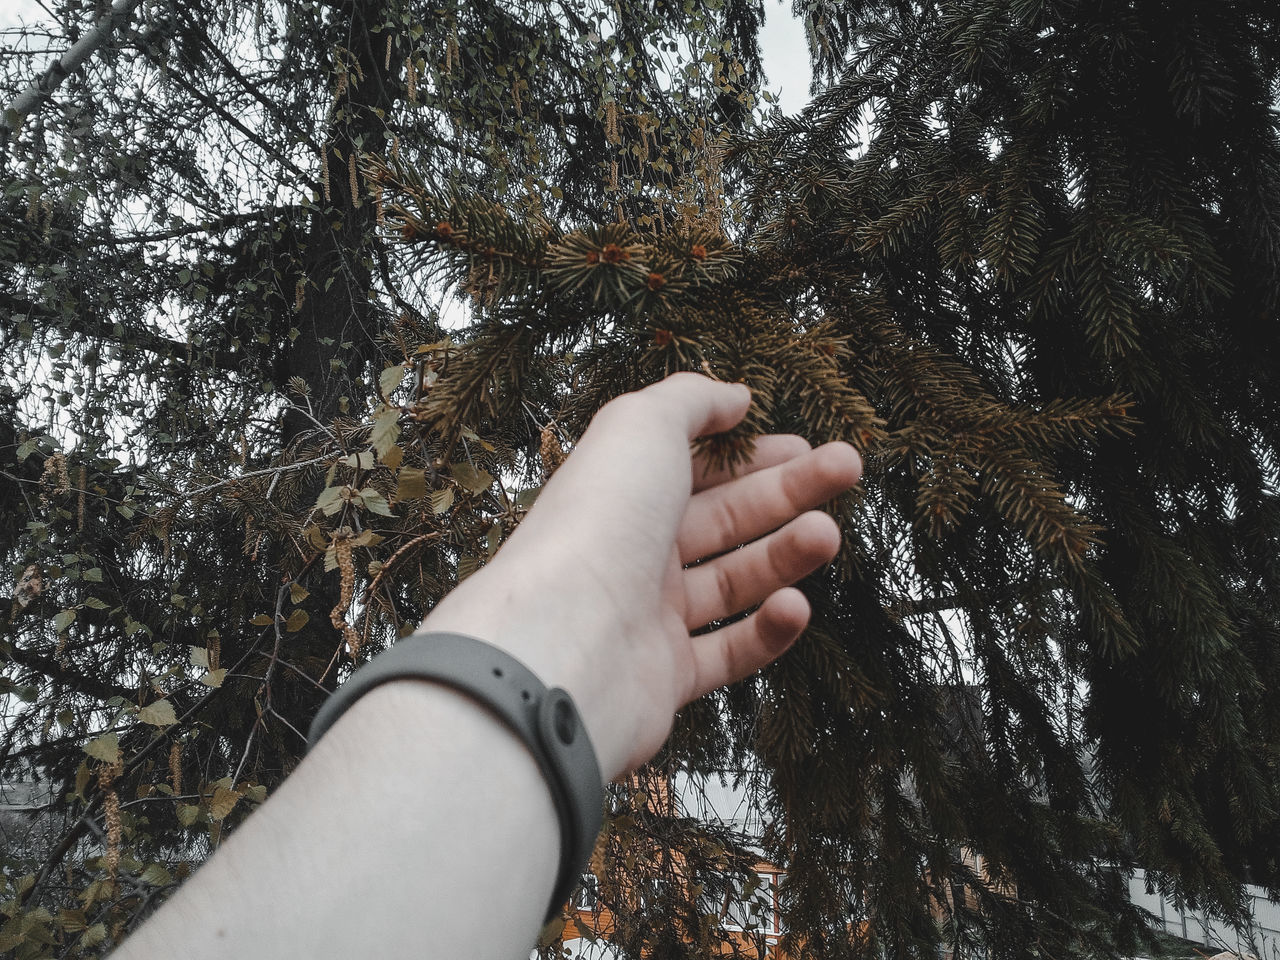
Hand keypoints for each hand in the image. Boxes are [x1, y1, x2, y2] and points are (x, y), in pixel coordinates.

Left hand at [421, 373, 861, 777]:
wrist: (564, 643)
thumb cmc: (596, 525)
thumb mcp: (642, 426)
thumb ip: (692, 401)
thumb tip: (735, 397)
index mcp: (622, 492)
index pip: (697, 467)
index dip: (753, 453)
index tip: (807, 442)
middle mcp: (633, 551)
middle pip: (725, 516)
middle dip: (789, 491)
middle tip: (846, 469)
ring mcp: (648, 616)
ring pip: (733, 580)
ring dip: (786, 554)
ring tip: (826, 533)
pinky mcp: (666, 677)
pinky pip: (730, 651)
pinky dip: (769, 630)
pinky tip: (795, 604)